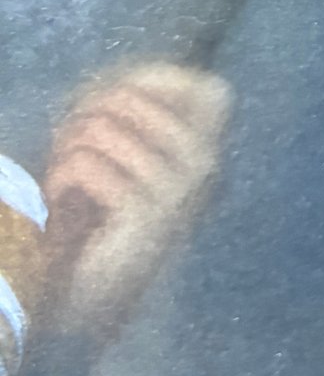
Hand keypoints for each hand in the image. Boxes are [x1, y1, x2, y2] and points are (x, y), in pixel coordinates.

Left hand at [41, 63, 231, 342]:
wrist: (97, 297)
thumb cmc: (109, 219)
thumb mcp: (132, 156)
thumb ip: (137, 113)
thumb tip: (119, 78)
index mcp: (212, 149)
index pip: (204, 87)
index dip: (149, 80)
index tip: (107, 101)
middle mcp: (207, 166)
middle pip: (133, 97)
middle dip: (88, 112)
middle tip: (68, 142)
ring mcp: (180, 190)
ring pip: (103, 128)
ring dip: (68, 147)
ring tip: (61, 170)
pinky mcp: (145, 214)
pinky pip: (89, 164)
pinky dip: (62, 176)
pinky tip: (58, 198)